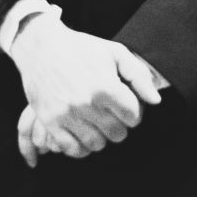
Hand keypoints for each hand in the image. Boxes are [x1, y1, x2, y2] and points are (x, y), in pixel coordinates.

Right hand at [7, 14, 163, 166]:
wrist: (41, 46)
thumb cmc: (81, 48)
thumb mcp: (114, 52)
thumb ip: (139, 75)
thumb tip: (155, 101)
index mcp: (105, 86)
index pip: (133, 117)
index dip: (134, 112)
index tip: (126, 105)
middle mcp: (86, 103)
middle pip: (117, 134)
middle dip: (119, 125)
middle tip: (112, 114)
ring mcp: (67, 114)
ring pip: (97, 144)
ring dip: (101, 136)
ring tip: (97, 123)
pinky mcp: (50, 121)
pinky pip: (72, 149)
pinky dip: (80, 146)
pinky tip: (82, 133)